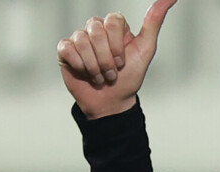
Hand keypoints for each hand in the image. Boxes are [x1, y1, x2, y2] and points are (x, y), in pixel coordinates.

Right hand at [57, 0, 176, 118]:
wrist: (112, 102)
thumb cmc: (130, 77)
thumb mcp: (146, 49)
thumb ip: (154, 22)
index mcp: (114, 26)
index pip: (113, 20)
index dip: (117, 45)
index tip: (123, 62)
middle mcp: (96, 28)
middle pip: (96, 31)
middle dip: (106, 59)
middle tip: (112, 73)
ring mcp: (79, 38)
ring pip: (81, 40)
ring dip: (95, 66)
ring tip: (101, 77)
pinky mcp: (65, 50)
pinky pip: (67, 49)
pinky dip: (80, 66)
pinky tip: (86, 74)